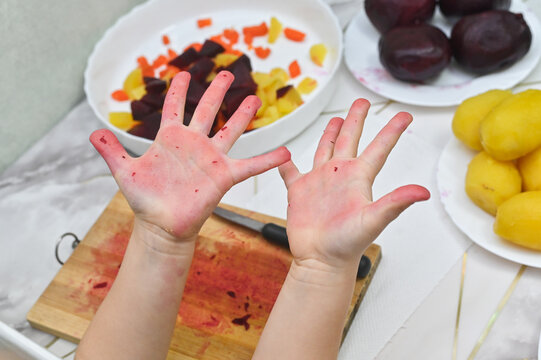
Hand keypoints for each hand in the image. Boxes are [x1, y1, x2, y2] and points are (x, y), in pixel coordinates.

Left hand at [90, 71, 289, 243]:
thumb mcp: (125, 172)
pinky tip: (284, 153)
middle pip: (206, 111)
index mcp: (170, 139)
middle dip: (215, 92)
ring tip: (254, 99)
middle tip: (226, 74)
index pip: (174, 108)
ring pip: (229, 130)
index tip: (183, 75)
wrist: (162, 225)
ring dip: (241, 115)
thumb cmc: (145, 200)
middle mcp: (193, 144)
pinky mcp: (224, 175)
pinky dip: (267, 159)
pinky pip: (249, 165)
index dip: (179, 91)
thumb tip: (92, 132)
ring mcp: (210, 158)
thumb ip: (111, 151)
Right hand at [279, 99, 429, 271]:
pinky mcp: (299, 191)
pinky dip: (285, 162)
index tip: (405, 116)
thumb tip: (423, 192)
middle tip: (361, 102)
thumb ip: (395, 202)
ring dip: (329, 134)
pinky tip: (284, 153)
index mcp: (358, 177)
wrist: (320, 259)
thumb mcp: (372, 220)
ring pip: (324, 150)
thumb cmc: (347, 244)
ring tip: (335, 119)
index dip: (392, 131)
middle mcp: (339, 175)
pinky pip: (290, 172)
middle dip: (355, 120)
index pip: (379, 148)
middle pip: (349, 139)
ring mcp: (319, 182)